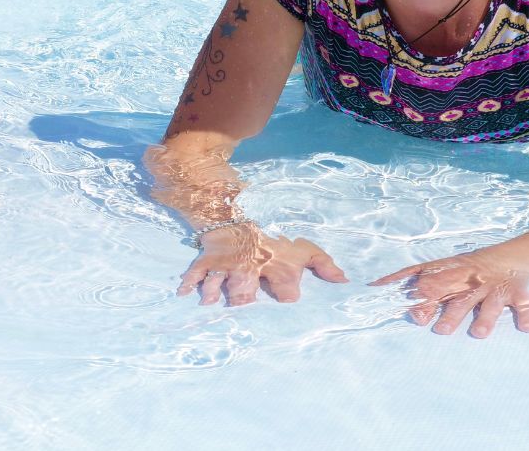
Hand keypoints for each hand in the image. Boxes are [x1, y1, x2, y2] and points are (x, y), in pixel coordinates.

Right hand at [177, 225, 346, 304]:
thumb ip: (324, 266)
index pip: (284, 288)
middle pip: (247, 287)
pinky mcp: (209, 261)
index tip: (289, 306)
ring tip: (210, 303)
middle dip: (244, 297)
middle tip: (243, 309)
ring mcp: (228, 265)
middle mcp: (251, 267)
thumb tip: (345, 282)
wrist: (240, 220)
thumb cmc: (274, 243)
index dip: (288, 296)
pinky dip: (190, 281)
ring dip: (215, 291)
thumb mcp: (303, 251)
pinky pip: (197, 271)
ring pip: (221, 279)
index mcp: (276, 267)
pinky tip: (183, 293)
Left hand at [373, 249, 528, 337]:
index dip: (424, 295)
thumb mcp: (449, 268)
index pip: (435, 282)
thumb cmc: (475, 266)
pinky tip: (526, 329)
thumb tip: (381, 286)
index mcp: (455, 275)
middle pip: (460, 298)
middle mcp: (474, 282)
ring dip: (485, 319)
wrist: (518, 252)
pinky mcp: (519, 294)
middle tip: (440, 330)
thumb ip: (423, 282)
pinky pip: (524, 306)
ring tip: (478, 333)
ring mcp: (497, 289)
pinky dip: (526, 317)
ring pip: (489, 305)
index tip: (411, 306)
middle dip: (450, 312)